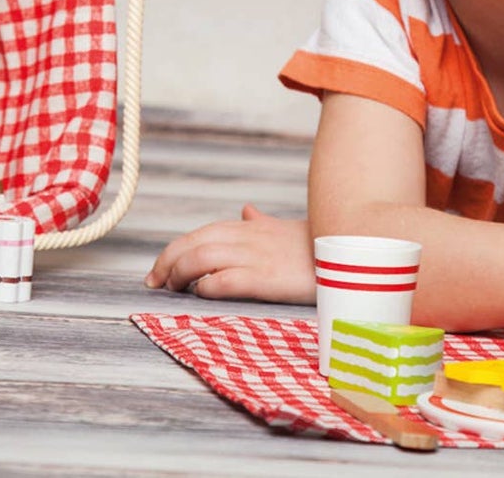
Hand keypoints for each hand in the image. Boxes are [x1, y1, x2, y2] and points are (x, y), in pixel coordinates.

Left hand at [143, 204, 314, 303]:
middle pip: (193, 243)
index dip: (176, 249)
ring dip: (179, 273)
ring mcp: (255, 257)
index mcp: (249, 228)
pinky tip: (199, 293)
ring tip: (169, 289)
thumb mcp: (284, 228)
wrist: (349, 253)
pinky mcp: (266, 279)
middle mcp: (247, 238)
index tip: (160, 269)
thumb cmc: (316, 245)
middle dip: (167, 261)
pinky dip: (207, 285)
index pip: (200, 234)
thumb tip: (246, 210)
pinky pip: (226, 279)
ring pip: (202, 257)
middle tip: (154, 282)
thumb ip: (261, 222)